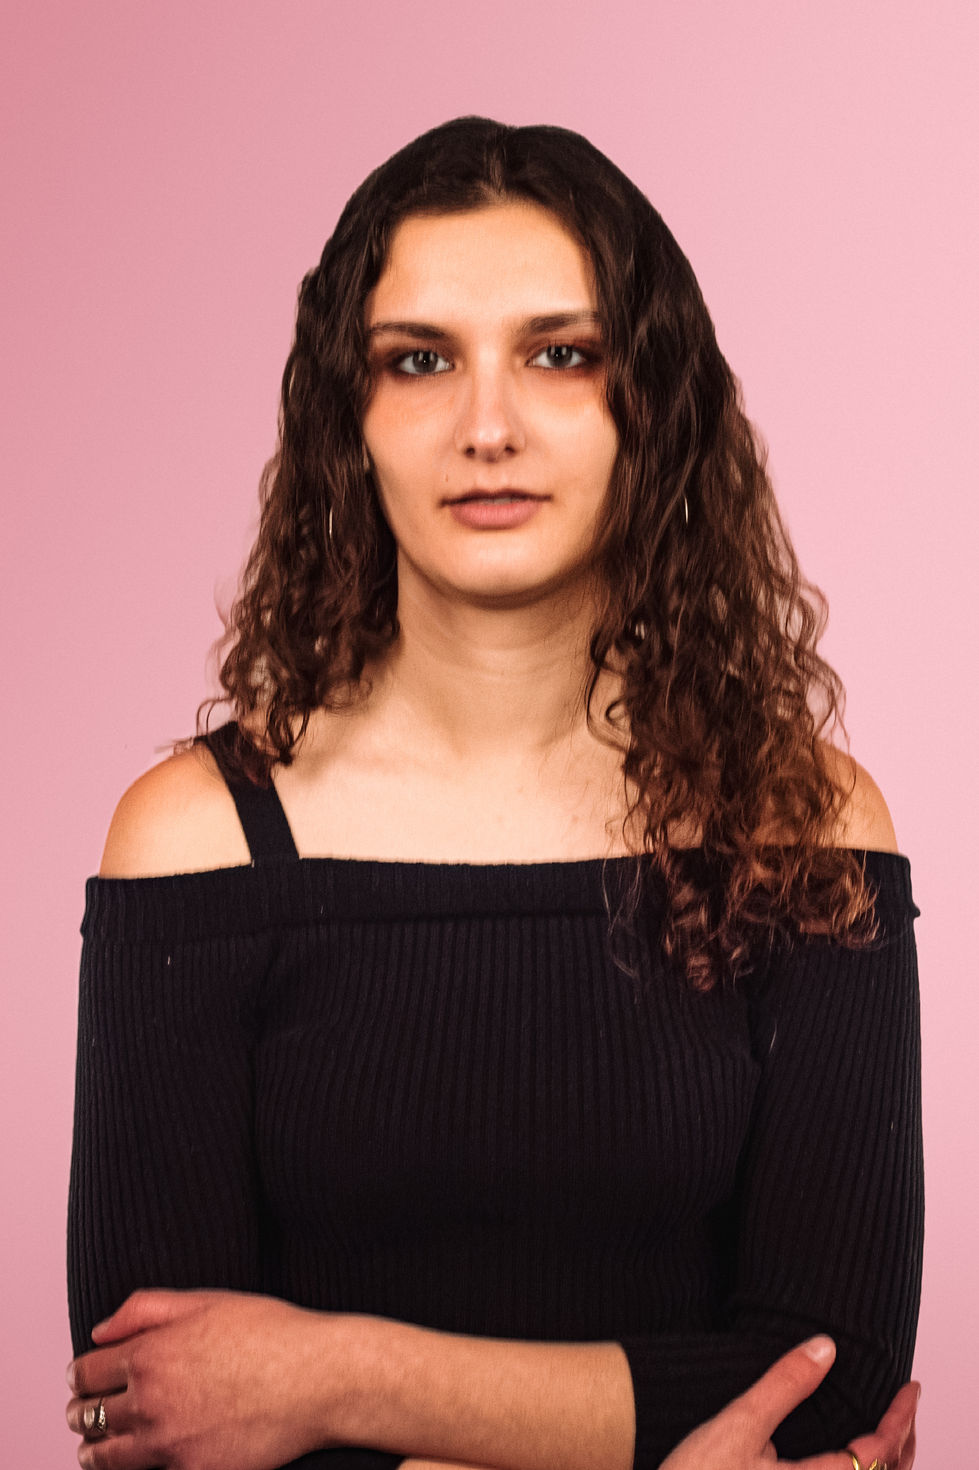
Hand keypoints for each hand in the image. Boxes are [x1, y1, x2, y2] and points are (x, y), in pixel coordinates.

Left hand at [65, 1288, 348, 1468]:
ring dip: (95, 1450)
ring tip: (95, 1448)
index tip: (83, 1378)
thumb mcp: (207, 1299)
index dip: (80, 1374)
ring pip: (106, 1457)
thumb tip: (99, 1332)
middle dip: (82, 1411)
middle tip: (84, 1412)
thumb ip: (145, 1308)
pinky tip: (142, 1461)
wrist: (318, 1379)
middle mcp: (151, 1402)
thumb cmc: (270, 1332)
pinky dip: (136, 1469)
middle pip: (89, 1416)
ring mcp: (169, 1444)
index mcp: (150, 1354)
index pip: (86, 1372)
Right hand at [660, 1336, 918, 1469]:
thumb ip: (784, 1385)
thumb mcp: (739, 1424)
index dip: (900, 1419)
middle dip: (901, 1441)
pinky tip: (843, 1454)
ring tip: (884, 1427)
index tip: (910, 1387)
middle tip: (905, 1403)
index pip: (880, 1454)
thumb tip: (826, 1346)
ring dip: (884, 1460)